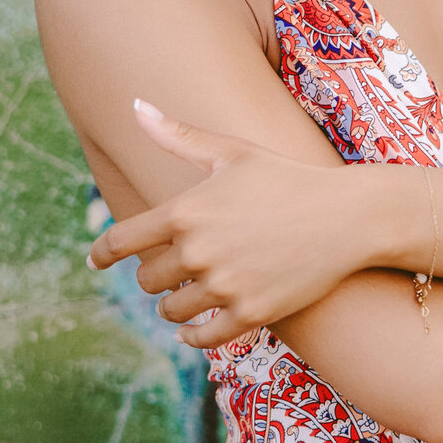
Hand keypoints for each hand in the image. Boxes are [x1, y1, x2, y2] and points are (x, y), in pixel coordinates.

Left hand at [87, 100, 369, 347]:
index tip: (95, 261)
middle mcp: (198, 251)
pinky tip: (193, 329)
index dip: (102, 253)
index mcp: (186, 210)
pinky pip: (202, 337)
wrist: (347, 217)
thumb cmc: (287, 177)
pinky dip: (193, 335)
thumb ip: (179, 135)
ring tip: (187, 295)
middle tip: (169, 270)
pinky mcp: (250, 314)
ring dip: (174, 305)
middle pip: (147, 278)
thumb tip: (136, 105)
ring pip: (172, 309)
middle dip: (155, 274)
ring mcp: (224, 285)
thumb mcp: (232, 152)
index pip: (122, 241)